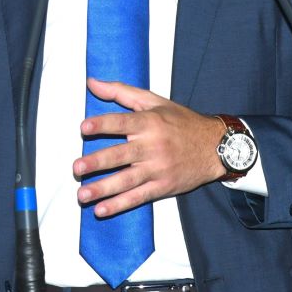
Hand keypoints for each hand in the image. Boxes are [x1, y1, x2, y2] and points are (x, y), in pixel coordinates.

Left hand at [74, 77, 227, 217]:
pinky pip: (138, 197)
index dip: (103, 124)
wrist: (214, 147)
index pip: (122, 122)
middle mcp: (153, 146)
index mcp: (150, 122)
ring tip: (82, 194)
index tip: (84, 127)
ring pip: (127, 180)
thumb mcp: (154, 101)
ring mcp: (158, 168)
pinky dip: (119, 205)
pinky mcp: (163, 187)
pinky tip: (102, 209)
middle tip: (77, 167)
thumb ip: (121, 92)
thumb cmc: (181, 121)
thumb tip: (92, 82)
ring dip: (103, 188)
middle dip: (97, 162)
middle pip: (121, 155)